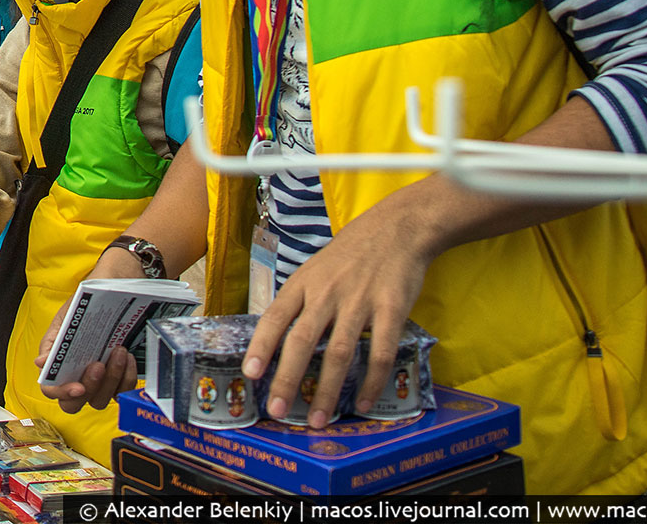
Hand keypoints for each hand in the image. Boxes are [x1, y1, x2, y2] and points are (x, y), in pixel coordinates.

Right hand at [37, 246, 145, 410]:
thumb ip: (54, 340)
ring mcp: (98, 382)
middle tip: (99, 365)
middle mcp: (75, 376)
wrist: (116, 287)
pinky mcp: (119, 380)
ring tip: (119, 351)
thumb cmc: (87, 302)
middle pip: (75, 403)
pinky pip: (122, 391)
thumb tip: (40, 363)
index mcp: (57, 362)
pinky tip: (128, 357)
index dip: (62, 393)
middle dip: (90, 388)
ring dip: (112, 379)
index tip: (78, 387)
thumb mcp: (68, 316)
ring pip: (101, 400)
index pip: (51, 389)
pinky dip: (127, 377)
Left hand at [242, 193, 436, 428]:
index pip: (275, 317)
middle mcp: (326, 293)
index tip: (250, 374)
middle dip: (288, 379)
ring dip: (327, 390)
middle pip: (302, 341)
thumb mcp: (314, 270)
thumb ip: (299, 301)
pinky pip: (379, 352)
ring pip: (338, 353)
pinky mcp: (390, 309)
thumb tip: (276, 337)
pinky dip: (371, 380)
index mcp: (303, 283)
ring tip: (319, 418)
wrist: (395, 229)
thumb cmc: (350, 254)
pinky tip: (364, 402)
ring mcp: (358, 302)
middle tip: (278, 410)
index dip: (261, 347)